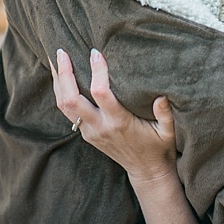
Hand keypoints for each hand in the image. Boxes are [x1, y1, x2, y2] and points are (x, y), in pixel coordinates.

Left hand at [50, 48, 177, 182]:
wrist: (147, 171)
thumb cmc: (159, 147)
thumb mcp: (168, 132)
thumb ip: (164, 114)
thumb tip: (162, 95)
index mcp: (119, 122)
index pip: (101, 93)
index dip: (96, 71)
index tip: (95, 52)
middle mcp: (100, 127)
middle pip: (71, 99)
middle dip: (64, 74)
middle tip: (62, 51)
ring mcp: (90, 132)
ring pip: (63, 105)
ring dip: (57, 81)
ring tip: (55, 59)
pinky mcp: (86, 134)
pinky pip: (66, 111)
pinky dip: (60, 92)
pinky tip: (60, 77)